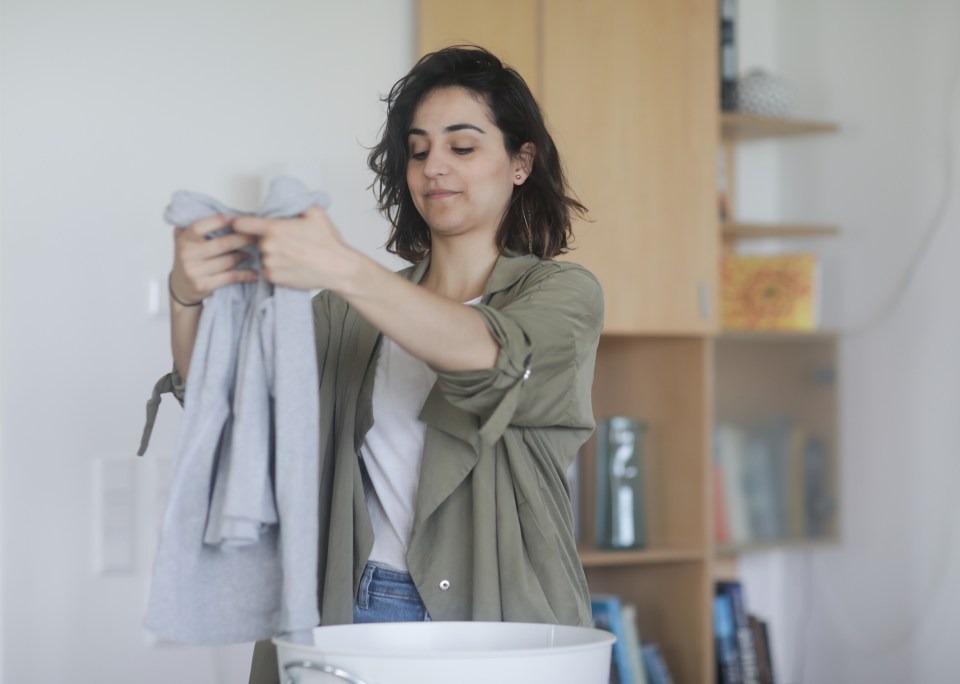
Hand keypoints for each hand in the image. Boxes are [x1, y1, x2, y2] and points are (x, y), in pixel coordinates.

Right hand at [169, 214, 258, 305]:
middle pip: (222, 244)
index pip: (200, 226)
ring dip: (244, 256)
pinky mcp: (202, 285)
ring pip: (228, 261)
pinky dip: (245, 274)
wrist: (181, 285)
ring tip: (254, 252)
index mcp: (184, 239)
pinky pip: (229, 277)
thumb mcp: (187, 239)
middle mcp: (187, 254)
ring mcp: (194, 271)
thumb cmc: (190, 258)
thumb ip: (199, 227)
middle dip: (243, 239)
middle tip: (256, 237)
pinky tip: (254, 273)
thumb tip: (227, 215)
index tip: (234, 219)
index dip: (218, 221)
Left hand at [232, 205, 354, 290]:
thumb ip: (294, 204)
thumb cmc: (328, 243)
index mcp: (274, 228)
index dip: (240, 223)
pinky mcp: (274, 278)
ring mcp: (270, 263)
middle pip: (256, 240)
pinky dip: (276, 268)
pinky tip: (292, 265)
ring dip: (272, 255)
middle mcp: (268, 246)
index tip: (240, 224)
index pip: (241, 223)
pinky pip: (268, 270)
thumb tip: (285, 200)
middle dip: (267, 239)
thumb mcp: (315, 212)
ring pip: (263, 256)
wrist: (338, 268)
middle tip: (286, 242)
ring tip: (293, 255)